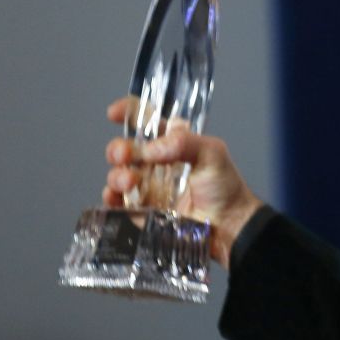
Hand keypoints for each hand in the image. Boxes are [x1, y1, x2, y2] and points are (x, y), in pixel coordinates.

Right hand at [103, 97, 262, 267]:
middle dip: (118, 149)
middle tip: (124, 155)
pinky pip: (117, 203)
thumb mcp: (212, 154)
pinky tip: (116, 198)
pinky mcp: (142, 211)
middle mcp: (157, 163)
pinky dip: (111, 199)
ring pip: (118, 175)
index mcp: (173, 143)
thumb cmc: (225, 187)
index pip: (147, 121)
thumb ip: (183, 143)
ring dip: (117, 175)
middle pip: (125, 149)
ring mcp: (147, 187)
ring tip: (129, 181)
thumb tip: (149, 148)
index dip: (129, 113)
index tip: (115, 113)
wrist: (228, 226)